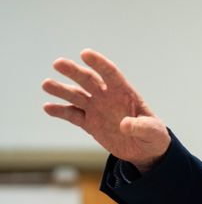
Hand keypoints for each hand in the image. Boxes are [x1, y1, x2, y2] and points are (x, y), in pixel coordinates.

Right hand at [42, 49, 169, 171]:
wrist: (144, 150)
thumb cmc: (153, 135)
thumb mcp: (153, 131)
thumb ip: (141, 126)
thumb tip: (125, 125)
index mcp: (125, 93)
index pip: (111, 74)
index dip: (99, 63)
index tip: (85, 53)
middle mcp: (108, 97)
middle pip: (88, 80)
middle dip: (74, 71)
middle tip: (58, 63)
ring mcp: (97, 109)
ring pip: (76, 96)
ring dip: (61, 90)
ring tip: (47, 84)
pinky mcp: (89, 123)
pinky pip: (72, 115)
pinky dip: (60, 111)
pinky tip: (48, 107)